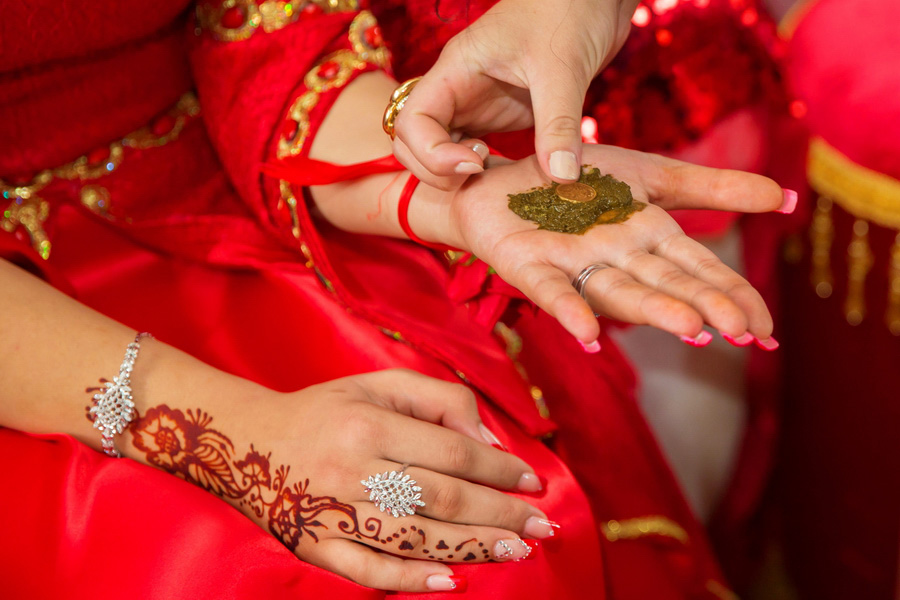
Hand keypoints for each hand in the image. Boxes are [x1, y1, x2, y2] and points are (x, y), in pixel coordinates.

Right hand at [124, 369, 552, 591]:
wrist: (242, 442)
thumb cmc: (323, 410)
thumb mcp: (376, 383)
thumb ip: (437, 398)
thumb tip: (488, 440)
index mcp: (368, 422)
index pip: (451, 451)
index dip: (498, 468)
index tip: (532, 479)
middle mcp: (351, 468)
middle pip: (442, 497)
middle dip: (500, 512)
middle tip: (541, 524)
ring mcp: (331, 512)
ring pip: (415, 537)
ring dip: (472, 546)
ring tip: (516, 549)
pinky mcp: (314, 546)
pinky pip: (369, 571)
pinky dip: (412, 579)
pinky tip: (452, 581)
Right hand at [392, 0, 638, 189]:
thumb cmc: (569, 11)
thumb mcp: (563, 69)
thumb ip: (559, 125)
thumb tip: (560, 176)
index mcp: (456, 70)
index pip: (412, 121)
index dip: (431, 154)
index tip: (475, 164)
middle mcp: (457, 89)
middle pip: (413, 141)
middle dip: (434, 169)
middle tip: (480, 174)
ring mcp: (475, 103)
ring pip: (438, 148)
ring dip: (454, 172)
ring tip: (494, 173)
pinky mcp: (499, 113)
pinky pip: (472, 149)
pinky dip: (481, 171)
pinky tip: (508, 174)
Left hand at [437, 145, 787, 345]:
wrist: (501, 177)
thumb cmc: (578, 182)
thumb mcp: (651, 176)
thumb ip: (710, 189)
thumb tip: (784, 198)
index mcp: (647, 238)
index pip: (699, 271)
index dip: (731, 296)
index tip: (767, 330)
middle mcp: (615, 258)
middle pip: (664, 283)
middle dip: (702, 306)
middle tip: (740, 334)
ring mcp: (572, 264)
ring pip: (617, 290)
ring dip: (652, 309)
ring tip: (689, 329)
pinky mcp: (528, 264)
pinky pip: (551, 288)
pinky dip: (569, 309)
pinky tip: (588, 334)